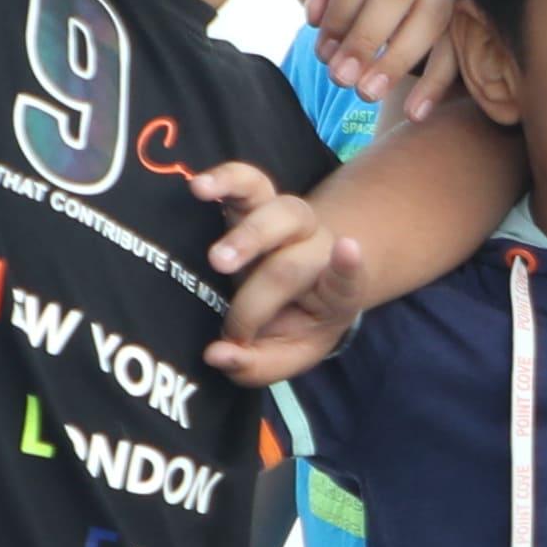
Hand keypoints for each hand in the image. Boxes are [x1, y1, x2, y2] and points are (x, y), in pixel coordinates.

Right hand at [189, 161, 375, 383]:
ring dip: (247, 238)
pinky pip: (246, 183)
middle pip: (291, 265)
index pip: (345, 282)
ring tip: (217, 259)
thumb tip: (217, 355)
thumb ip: (253, 367)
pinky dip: (225, 180)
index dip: (347, 267)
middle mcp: (316, 249)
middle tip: (233, 330)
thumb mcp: (281, 358)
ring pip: (280, 213)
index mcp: (333, 293)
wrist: (289, 288)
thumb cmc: (288, 326)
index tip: (348, 248)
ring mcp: (288, 222)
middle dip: (255, 305)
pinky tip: (199, 187)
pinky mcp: (257, 201)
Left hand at [285, 0, 469, 107]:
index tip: (322, 52)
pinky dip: (438, 82)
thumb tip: (316, 16)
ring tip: (367, 94)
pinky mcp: (480, 1)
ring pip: (432, 17)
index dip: (339, 13)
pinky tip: (416, 112)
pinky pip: (461, 43)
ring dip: (398, 61)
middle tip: (341, 79)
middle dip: (366, 39)